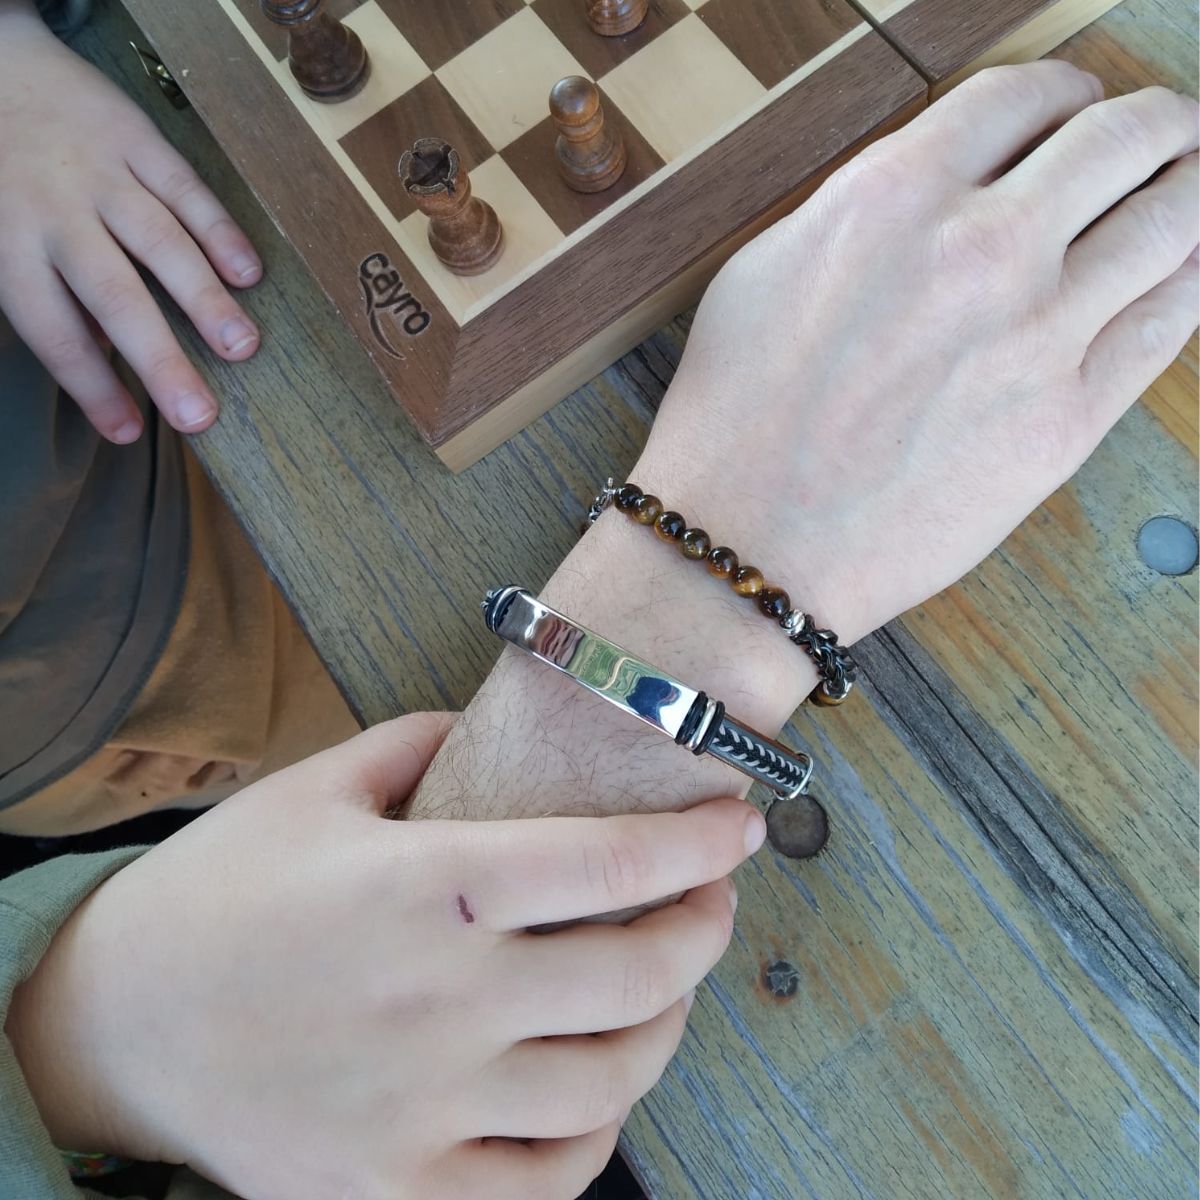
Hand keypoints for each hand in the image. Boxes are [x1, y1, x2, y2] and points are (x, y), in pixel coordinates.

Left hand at [0, 1, 261, 441]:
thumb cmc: (2, 176)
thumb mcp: (2, 240)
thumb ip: (54, 301)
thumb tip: (107, 365)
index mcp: (12, 246)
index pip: (54, 332)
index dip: (93, 386)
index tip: (129, 432)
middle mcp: (56, 213)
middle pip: (113, 296)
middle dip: (159, 359)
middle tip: (199, 415)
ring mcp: (101, 173)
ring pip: (158, 242)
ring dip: (203, 298)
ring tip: (243, 348)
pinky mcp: (137, 138)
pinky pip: (184, 188)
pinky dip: (219, 231)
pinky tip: (249, 274)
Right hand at [7, 712, 763, 1199]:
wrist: (114, 1028)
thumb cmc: (216, 894)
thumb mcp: (313, 788)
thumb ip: (419, 744)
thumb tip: (499, 728)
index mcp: (424, 887)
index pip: (607, 859)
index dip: (696, 841)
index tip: (742, 825)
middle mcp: (440, 1001)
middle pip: (636, 973)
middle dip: (703, 929)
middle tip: (713, 901)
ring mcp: (423, 1109)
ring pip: (609, 1082)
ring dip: (666, 1028)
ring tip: (667, 987)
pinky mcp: (395, 1191)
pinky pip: (543, 1186)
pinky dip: (597, 1137)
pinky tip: (597, 1091)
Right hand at [643, 61, 1198, 645]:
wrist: (748, 546)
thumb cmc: (736, 424)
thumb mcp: (765, 272)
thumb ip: (862, 212)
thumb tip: (934, 191)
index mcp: (894, 198)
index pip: (1023, 97)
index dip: (1062, 90)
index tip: (1070, 106)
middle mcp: (980, 248)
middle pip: (1122, 138)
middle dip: (1154, 123)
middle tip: (1163, 131)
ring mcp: (1035, 334)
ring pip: (1172, 220)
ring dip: (1192, 188)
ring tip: (1192, 190)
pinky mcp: (1065, 419)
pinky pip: (1167, 323)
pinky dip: (1190, 280)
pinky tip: (1188, 270)